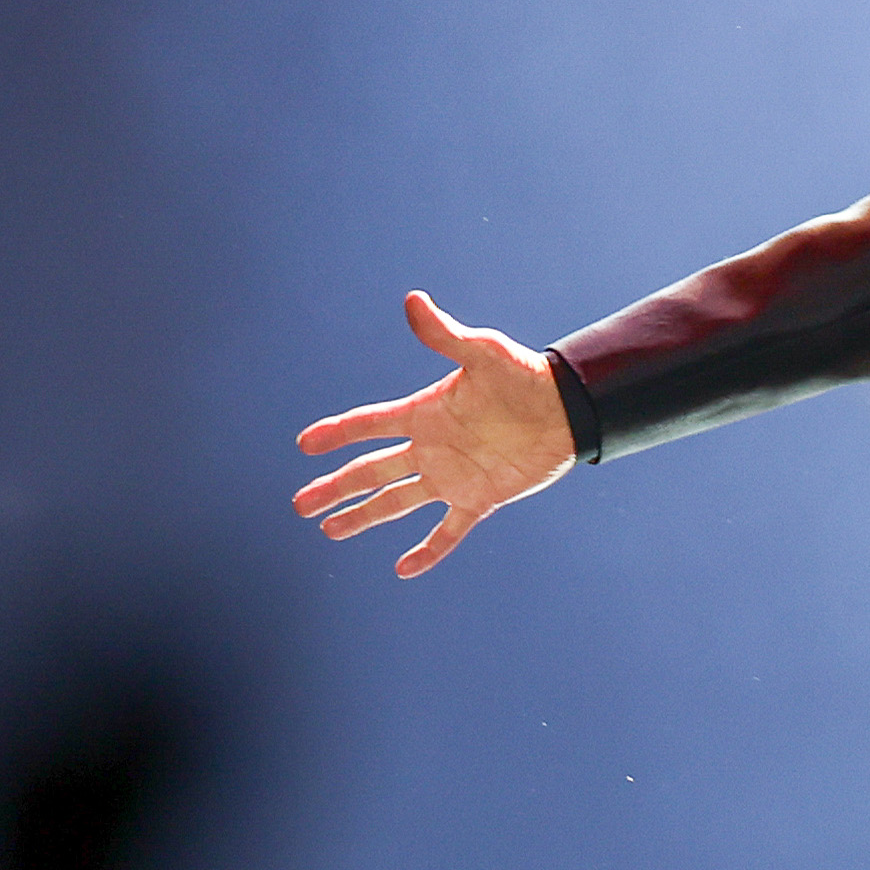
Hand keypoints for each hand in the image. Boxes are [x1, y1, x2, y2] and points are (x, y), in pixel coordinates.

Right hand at [290, 292, 572, 576]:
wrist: (569, 409)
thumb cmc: (526, 375)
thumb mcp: (483, 353)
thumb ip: (445, 337)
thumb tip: (414, 301)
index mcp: (424, 414)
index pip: (368, 425)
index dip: (336, 434)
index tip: (305, 444)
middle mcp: (431, 447)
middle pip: (371, 471)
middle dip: (335, 487)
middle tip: (300, 504)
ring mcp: (452, 476)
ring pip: (397, 502)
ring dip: (364, 516)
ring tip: (329, 530)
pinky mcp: (480, 499)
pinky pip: (448, 531)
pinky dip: (428, 551)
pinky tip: (404, 569)